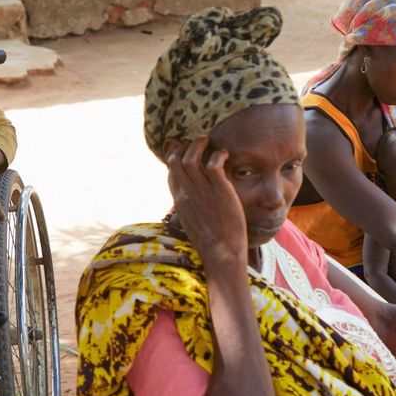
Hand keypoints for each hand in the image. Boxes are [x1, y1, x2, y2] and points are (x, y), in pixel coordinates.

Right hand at [165, 137, 247, 266]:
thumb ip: (191, 207)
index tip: (185, 152)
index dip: (176, 158)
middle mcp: (187, 193)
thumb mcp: (193, 223)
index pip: (171, 172)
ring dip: (199, 144)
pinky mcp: (219, 190)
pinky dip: (218, 154)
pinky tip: (225, 154)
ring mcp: (202, 191)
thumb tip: (195, 202)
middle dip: (185, 147)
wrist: (221, 254)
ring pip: (191, 157)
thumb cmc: (212, 241)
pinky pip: (213, 163)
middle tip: (199, 143)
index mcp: (180, 200)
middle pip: (175, 160)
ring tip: (208, 141)